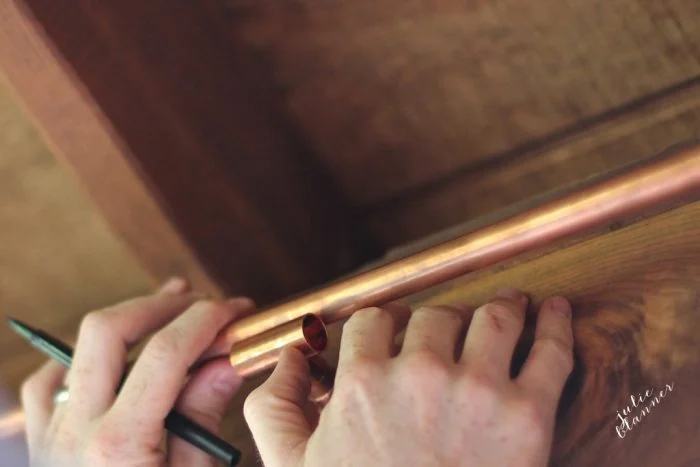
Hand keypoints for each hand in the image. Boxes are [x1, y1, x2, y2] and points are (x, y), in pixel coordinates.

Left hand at [21, 278, 253, 466]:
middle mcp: (76, 428)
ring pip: (75, 347)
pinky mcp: (42, 439)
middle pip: (107, 329)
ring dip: (125, 323)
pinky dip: (84, 359)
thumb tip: (224, 362)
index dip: (204, 320)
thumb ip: (202, 417)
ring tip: (166, 310)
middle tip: (197, 300)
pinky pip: (51, 382)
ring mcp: (52, 431)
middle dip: (158, 304)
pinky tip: (114, 361)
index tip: (233, 311)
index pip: (164, 354)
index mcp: (120, 444)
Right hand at [245, 289, 573, 466]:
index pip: (374, 320)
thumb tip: (289, 354)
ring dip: (499, 310)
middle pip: (435, 315)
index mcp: (363, 382)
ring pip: (493, 317)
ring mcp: (478, 391)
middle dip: (439, 325)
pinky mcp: (528, 416)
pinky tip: (558, 310)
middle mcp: (420, 374)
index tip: (398, 334)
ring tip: (508, 309)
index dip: (385, 325)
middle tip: (452, 337)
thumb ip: (274, 405)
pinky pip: (552, 350)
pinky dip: (558, 324)